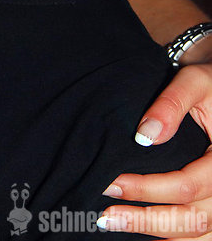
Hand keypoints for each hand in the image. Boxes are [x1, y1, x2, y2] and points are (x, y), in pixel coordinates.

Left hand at [98, 63, 211, 237]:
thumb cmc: (209, 83)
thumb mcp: (194, 81)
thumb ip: (171, 105)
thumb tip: (144, 137)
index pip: (188, 185)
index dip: (148, 188)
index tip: (112, 182)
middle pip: (193, 219)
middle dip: (147, 220)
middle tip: (105, 216)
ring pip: (198, 233)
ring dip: (157, 234)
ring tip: (116, 225)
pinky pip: (201, 233)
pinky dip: (173, 237)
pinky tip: (142, 233)